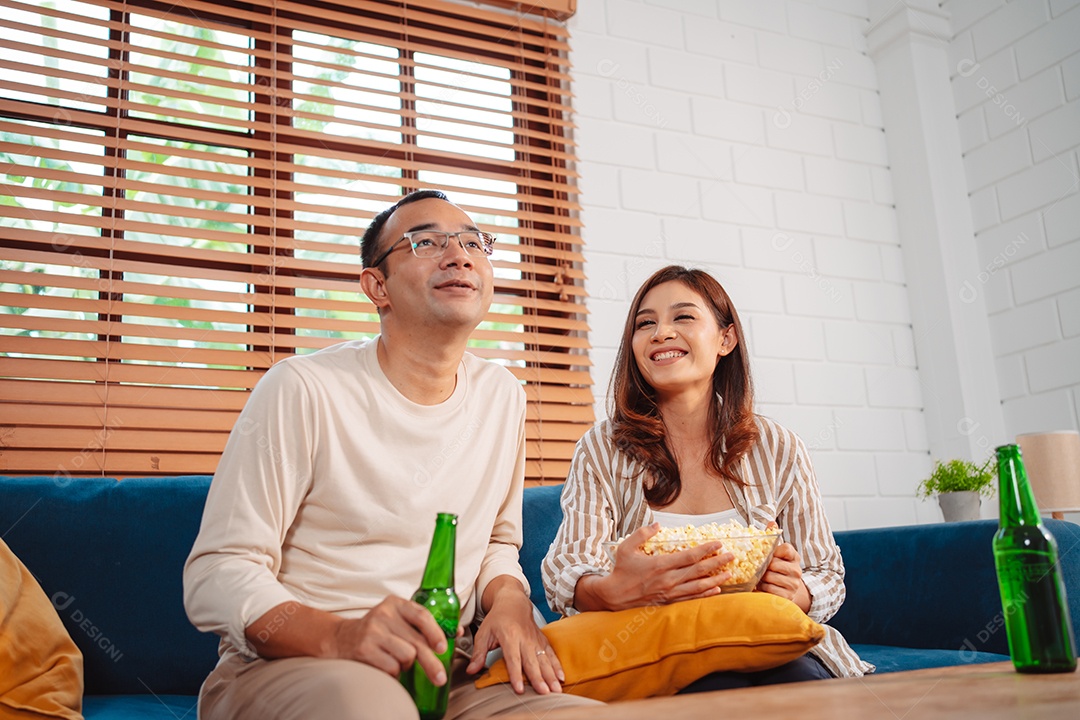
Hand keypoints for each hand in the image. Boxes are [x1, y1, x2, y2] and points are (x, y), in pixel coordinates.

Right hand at [332, 595, 451, 685]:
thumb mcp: (397, 619)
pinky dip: (394, 672)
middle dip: (432, 663)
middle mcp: (384, 615)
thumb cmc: (377, 630)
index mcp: (395, 604)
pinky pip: (392, 667)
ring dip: (406, 665)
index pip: (421, 615)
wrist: (341, 638)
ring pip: (406, 656)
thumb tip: (456, 631)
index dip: (435, 633)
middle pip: (417, 642)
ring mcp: (373, 632)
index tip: (443, 648)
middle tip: (440, 677)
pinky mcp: (364, 649)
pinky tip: (386, 666)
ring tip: (398, 661)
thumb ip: (422, 624)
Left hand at [468, 580, 562, 694]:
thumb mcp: (483, 633)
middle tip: (544, 693)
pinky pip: (551, 654)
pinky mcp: (542, 640)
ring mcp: (536, 639)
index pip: (513, 659)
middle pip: (532, 661)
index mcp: (509, 636)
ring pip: (545, 659)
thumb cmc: (497, 618)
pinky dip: (557, 665)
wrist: (513, 602)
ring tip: (556, 689)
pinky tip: (561, 677)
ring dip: (551, 675)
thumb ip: (478, 653)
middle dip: (539, 678)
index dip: (516, 675)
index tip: (519, 689)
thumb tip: (471, 670)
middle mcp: (525, 638)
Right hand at [590, 523, 734, 610]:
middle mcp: (668, 579)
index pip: (689, 556)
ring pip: (699, 586)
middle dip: (717, 563)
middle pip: (699, 570)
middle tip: (731, 556)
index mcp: (660, 565)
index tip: (718, 543)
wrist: (614, 596)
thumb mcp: (626, 547)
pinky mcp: (669, 601)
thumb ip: (642, 534)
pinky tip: (716, 590)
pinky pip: (692, 598)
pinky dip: (706, 594)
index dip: (706, 549)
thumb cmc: (621, 570)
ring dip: (716, 579)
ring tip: (730, 573)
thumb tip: (657, 525)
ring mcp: (670, 592)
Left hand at [757, 527, 810, 612]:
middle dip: (763, 566)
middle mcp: (796, 570)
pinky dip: (763, 589)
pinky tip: (761, 587)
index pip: (786, 548)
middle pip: (774, 564)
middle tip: (757, 567)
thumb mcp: (776, 552)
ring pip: (770, 577)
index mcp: (794, 556)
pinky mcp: (788, 597)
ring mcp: (793, 584)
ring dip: (761, 578)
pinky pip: (771, 590)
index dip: (775, 551)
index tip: (769, 554)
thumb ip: (773, 537)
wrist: (787, 590)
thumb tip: (771, 522)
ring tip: (758, 577)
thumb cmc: (777, 567)